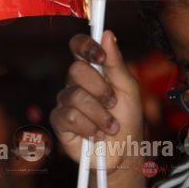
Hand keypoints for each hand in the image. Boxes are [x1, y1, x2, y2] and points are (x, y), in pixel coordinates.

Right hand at [50, 31, 143, 175]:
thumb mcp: (129, 89)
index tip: (100, 56)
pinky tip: (96, 134)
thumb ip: (116, 63)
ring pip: (75, 96)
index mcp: (92, 69)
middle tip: (113, 103)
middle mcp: (75, 82)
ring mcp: (65, 101)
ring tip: (110, 126)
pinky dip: (89, 128)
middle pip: (76, 70)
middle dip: (100, 89)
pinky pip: (70, 117)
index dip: (85, 45)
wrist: (123, 153)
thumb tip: (108, 34)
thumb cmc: (127, 118)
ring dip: (100, 114)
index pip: (78, 45)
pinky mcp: (59, 121)